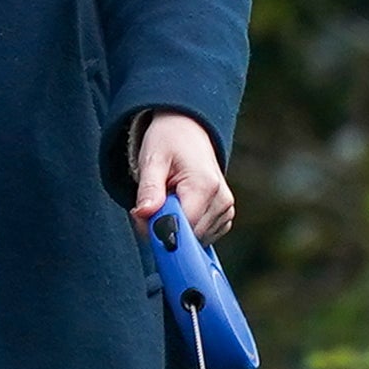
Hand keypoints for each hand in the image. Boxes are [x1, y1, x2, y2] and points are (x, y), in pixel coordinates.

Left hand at [135, 111, 236, 241]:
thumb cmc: (169, 141)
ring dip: (176, 226)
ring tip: (168, 199)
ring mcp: (226, 209)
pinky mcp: (225, 215)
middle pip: (188, 236)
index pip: (181, 226)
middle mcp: (222, 200)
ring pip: (194, 239)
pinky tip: (180, 205)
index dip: (157, 228)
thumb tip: (144, 215)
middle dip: (164, 228)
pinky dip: (187, 226)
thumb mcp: (152, 160)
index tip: (142, 215)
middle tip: (151, 204)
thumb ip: (149, 190)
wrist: (188, 129)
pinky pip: (202, 235)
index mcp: (205, 186)